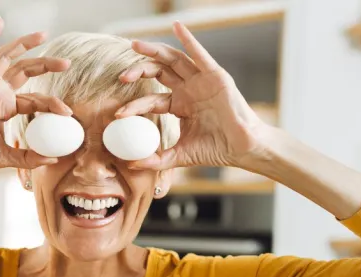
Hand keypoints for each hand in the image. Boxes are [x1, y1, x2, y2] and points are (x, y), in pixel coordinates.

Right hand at [0, 17, 71, 169]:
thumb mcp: (4, 156)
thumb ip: (27, 158)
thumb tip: (52, 160)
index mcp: (4, 107)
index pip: (34, 100)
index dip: (51, 104)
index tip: (67, 112)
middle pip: (26, 71)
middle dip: (47, 65)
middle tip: (66, 63)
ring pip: (8, 57)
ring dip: (25, 44)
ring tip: (44, 35)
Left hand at [116, 21, 271, 170]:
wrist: (241, 149)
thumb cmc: (215, 149)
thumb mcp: (180, 155)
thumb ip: (157, 160)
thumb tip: (130, 165)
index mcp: (180, 104)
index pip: (151, 99)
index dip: (135, 105)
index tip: (119, 115)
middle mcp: (188, 89)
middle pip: (159, 72)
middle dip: (139, 70)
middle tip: (122, 76)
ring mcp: (201, 81)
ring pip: (174, 59)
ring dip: (155, 51)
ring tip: (136, 45)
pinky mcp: (215, 76)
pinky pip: (200, 55)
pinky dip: (189, 39)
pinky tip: (177, 27)